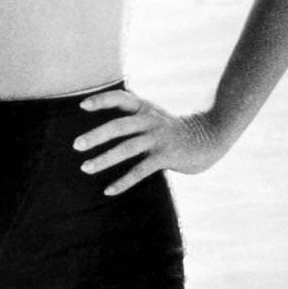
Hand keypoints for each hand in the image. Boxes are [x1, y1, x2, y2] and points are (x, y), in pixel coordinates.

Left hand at [74, 88, 224, 195]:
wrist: (211, 137)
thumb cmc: (175, 129)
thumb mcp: (155, 116)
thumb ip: (134, 116)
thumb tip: (104, 124)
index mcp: (146, 108)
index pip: (121, 99)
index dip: (102, 100)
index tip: (82, 106)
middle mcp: (151, 121)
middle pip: (120, 126)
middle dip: (97, 135)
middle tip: (76, 145)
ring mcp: (159, 139)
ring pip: (127, 148)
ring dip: (104, 159)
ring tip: (85, 168)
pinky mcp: (167, 157)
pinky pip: (141, 170)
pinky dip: (123, 181)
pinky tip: (108, 190)